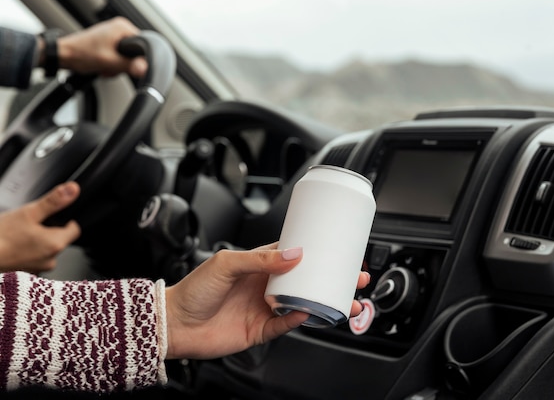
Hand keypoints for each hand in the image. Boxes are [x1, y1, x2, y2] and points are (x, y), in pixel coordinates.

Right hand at [0, 182, 80, 272]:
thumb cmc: (0, 237)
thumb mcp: (28, 212)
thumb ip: (53, 201)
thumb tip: (73, 190)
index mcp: (56, 244)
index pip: (75, 229)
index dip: (66, 219)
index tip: (53, 216)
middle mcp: (50, 260)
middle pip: (60, 238)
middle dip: (49, 229)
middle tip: (30, 223)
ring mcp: (38, 268)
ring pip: (46, 248)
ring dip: (37, 239)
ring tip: (19, 234)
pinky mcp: (25, 272)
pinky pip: (34, 257)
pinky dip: (28, 249)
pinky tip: (15, 243)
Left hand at [56, 17, 147, 77]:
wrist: (64, 55)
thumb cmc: (80, 53)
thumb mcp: (109, 61)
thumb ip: (129, 65)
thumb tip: (145, 68)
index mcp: (122, 26)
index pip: (143, 45)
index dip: (137, 59)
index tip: (127, 65)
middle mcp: (119, 27)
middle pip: (135, 52)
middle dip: (124, 63)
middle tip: (112, 66)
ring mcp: (114, 34)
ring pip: (127, 56)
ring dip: (118, 65)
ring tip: (106, 65)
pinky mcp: (109, 41)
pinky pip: (119, 56)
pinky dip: (113, 63)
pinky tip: (104, 64)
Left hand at [165, 243, 369, 359]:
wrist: (174, 323)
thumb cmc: (194, 289)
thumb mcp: (227, 263)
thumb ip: (260, 259)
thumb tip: (294, 254)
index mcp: (259, 265)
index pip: (294, 255)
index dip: (316, 252)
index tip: (337, 249)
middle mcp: (266, 285)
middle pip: (306, 280)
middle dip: (331, 279)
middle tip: (354, 277)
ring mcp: (265, 308)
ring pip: (303, 303)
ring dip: (324, 300)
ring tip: (345, 299)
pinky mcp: (261, 330)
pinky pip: (286, 324)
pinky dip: (300, 318)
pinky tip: (310, 311)